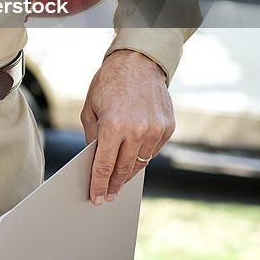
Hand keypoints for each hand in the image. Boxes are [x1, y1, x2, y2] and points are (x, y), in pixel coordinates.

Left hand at [80, 49, 174, 205]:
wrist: (139, 61)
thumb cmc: (110, 82)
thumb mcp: (91, 107)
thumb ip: (93, 137)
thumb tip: (94, 162)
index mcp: (114, 125)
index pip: (105, 166)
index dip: (99, 185)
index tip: (96, 198)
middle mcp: (137, 130)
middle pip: (124, 170)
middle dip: (114, 185)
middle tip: (107, 196)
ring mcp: (155, 130)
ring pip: (140, 164)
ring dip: (128, 174)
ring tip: (119, 182)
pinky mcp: (168, 127)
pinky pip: (153, 151)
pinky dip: (142, 156)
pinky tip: (133, 159)